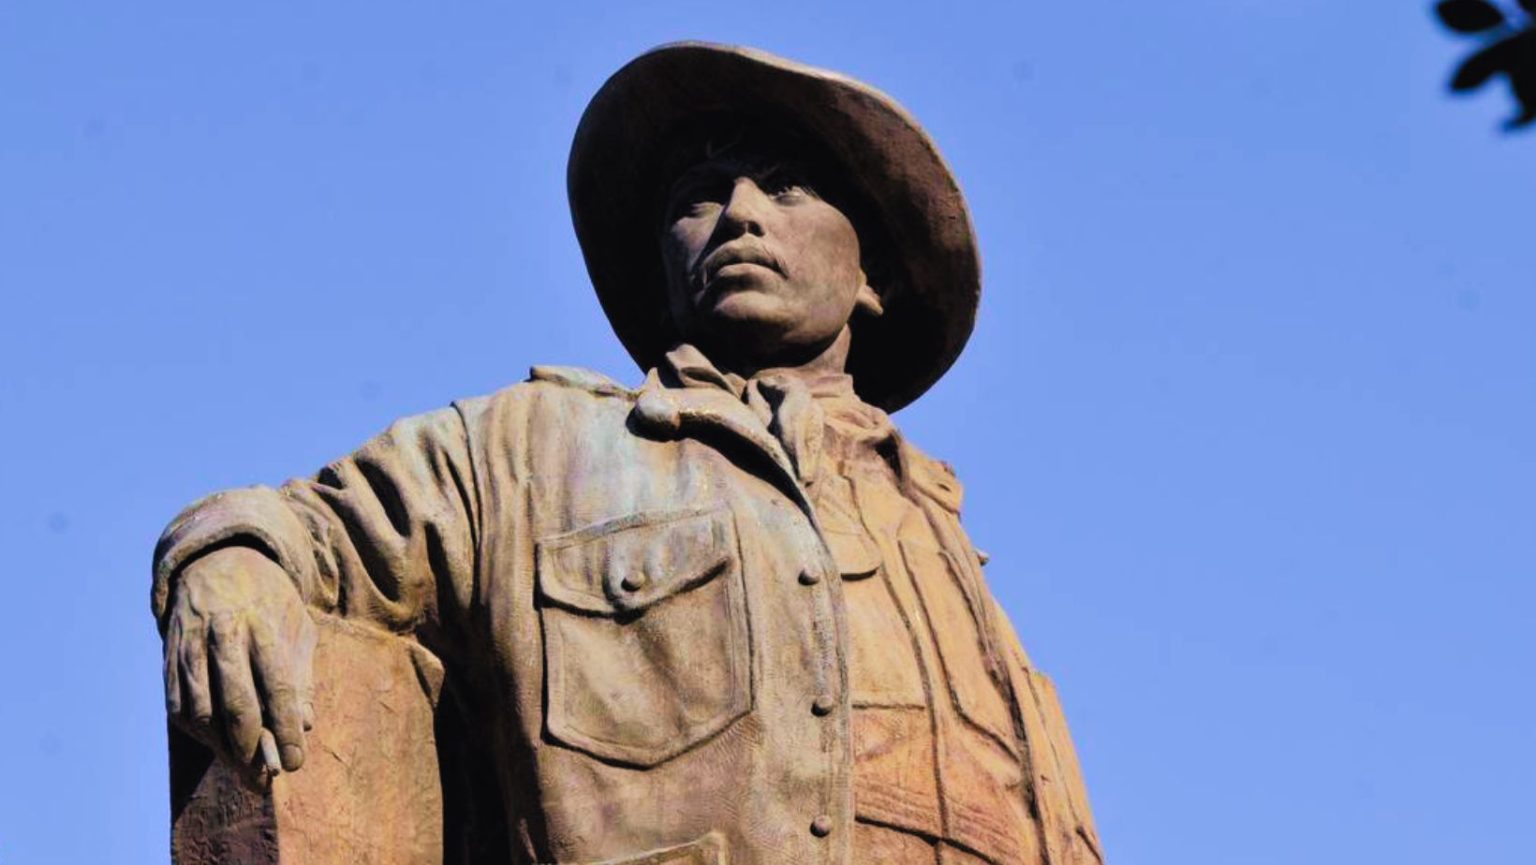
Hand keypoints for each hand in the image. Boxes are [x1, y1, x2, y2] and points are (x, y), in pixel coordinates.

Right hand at [162, 546, 317, 789]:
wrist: (216, 561)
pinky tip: (218, 746)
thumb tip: (304, 725)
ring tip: (244, 769)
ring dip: (223, 749)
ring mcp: (189, 647)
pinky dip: (199, 735)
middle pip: (235, 705)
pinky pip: (179, 708)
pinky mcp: (169, 659)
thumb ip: (301, 675)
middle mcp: (222, 634)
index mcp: (262, 623)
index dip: (286, 729)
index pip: (277, 686)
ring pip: (202, 712)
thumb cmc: (269, 600)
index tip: (294, 763)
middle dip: (253, 749)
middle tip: (267, 777)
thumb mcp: (297, 626)